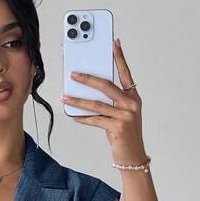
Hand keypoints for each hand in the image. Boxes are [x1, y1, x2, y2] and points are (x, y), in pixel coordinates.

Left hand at [60, 36, 146, 165]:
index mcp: (133, 97)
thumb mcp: (122, 114)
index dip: (120, 58)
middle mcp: (131, 104)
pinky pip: (95, 120)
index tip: (114, 43)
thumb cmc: (126, 134)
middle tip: (73, 73)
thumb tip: (90, 92)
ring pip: (97, 104)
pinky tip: (73, 115)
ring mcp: (125, 116)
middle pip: (107, 86)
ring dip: (78, 100)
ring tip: (65, 96)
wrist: (133, 157)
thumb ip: (112, 102)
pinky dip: (83, 118)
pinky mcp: (117, 128)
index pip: (125, 73)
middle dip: (88, 78)